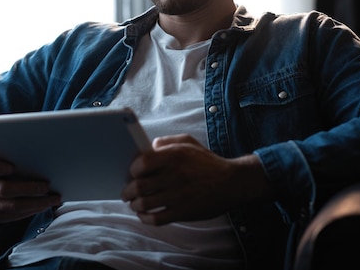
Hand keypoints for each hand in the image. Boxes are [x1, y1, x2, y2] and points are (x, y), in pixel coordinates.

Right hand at [0, 156, 61, 222]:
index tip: (13, 167)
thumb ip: (15, 154)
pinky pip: (13, 217)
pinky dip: (30, 211)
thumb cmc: (4, 160)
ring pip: (11, 206)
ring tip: (53, 199)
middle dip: (29, 189)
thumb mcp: (6, 153)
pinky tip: (43, 205)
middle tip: (47, 186)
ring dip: (35, 203)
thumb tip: (41, 156)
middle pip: (3, 189)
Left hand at [121, 134, 271, 224]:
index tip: (132, 174)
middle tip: (126, 193)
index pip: (142, 163)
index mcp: (174, 156)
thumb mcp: (188, 142)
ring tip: (135, 204)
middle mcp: (174, 175)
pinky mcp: (183, 212)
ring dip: (135, 205)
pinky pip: (156, 219)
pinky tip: (145, 215)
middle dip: (128, 191)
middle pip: (139, 186)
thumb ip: (166, 141)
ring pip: (145, 204)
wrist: (232, 182)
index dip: (133, 170)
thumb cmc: (207, 162)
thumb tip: (148, 147)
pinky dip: (146, 219)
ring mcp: (178, 195)